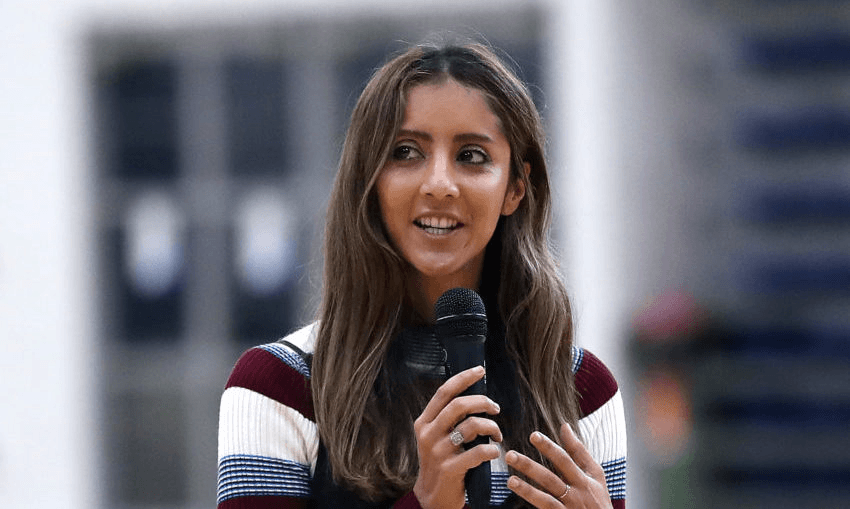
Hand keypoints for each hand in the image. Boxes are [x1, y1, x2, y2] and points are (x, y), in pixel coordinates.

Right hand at [412, 365, 502, 508]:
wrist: (431, 498)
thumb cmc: (441, 463)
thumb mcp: (435, 437)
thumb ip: (448, 419)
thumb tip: (476, 396)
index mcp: (424, 422)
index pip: (444, 392)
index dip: (464, 378)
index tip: (480, 370)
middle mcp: (428, 434)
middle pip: (459, 405)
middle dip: (483, 402)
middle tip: (496, 408)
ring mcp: (438, 452)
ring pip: (471, 426)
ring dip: (492, 427)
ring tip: (498, 435)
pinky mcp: (449, 469)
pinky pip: (477, 452)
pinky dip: (491, 450)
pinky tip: (494, 452)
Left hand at [505, 423, 611, 508]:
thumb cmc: (599, 500)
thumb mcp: (596, 475)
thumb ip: (579, 451)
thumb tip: (564, 426)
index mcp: (586, 478)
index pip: (566, 459)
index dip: (550, 447)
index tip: (533, 436)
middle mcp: (578, 492)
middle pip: (551, 477)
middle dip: (530, 466)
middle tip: (510, 455)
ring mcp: (570, 507)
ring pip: (546, 498)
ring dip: (527, 489)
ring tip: (510, 481)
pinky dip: (533, 503)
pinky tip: (520, 497)